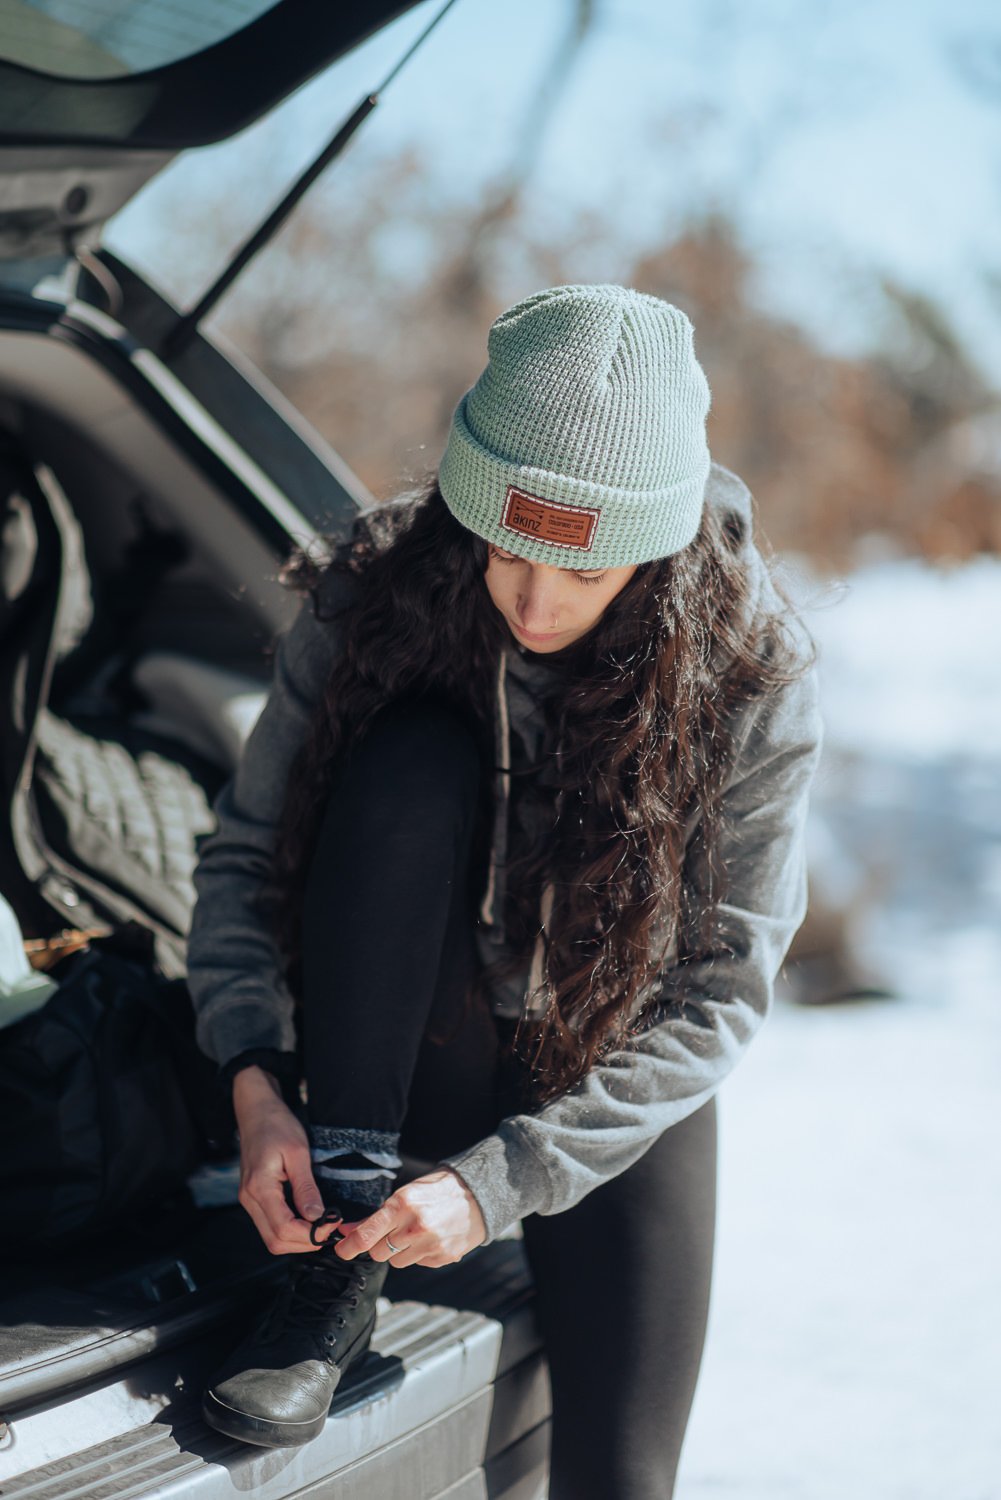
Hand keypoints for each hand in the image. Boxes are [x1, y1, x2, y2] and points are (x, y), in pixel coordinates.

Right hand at [232, 1066, 336, 1254]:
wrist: (256, 1111)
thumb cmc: (277, 1125)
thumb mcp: (298, 1152)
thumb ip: (306, 1188)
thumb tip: (317, 1217)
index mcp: (259, 1188)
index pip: (284, 1229)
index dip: (310, 1234)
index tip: (332, 1224)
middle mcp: (249, 1199)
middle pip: (275, 1241)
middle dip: (305, 1242)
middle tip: (330, 1229)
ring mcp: (249, 1200)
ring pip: (271, 1237)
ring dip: (297, 1239)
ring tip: (322, 1226)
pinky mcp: (253, 1198)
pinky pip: (270, 1225)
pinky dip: (290, 1230)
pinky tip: (308, 1220)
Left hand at [335, 1168, 486, 1267]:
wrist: (477, 1195)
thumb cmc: (438, 1190)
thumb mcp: (405, 1195)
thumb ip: (376, 1216)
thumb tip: (349, 1230)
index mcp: (402, 1205)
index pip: (366, 1235)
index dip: (348, 1246)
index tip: (341, 1250)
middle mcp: (414, 1227)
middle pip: (378, 1253)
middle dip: (379, 1245)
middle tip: (392, 1231)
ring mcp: (430, 1244)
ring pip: (397, 1261)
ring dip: (400, 1251)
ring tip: (416, 1231)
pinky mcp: (442, 1257)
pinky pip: (417, 1263)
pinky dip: (419, 1254)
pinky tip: (431, 1237)